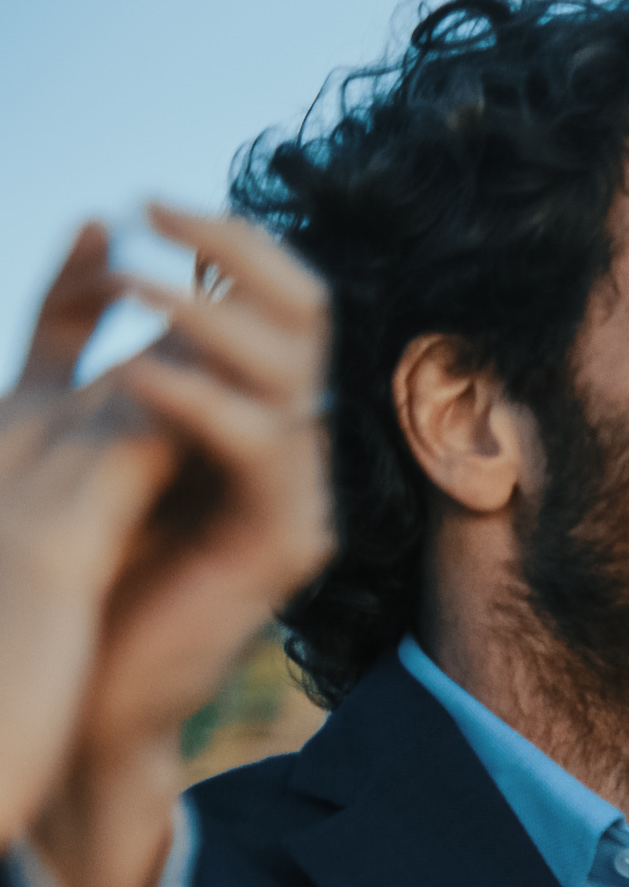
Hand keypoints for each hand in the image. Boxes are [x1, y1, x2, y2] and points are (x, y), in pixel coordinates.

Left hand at [1, 210, 330, 886]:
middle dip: (233, 251)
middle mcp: (289, 442)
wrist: (76, 687)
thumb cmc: (70, 561)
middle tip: (155, 206)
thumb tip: (102, 235)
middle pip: (303, 314)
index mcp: (247, 408)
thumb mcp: (67, 424)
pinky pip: (263, 452)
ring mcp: (296, 493)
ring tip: (135, 281)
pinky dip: (203, 405)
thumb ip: (87, 342)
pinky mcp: (287, 543)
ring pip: (290, 374)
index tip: (145, 200)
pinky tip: (139, 375)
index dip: (224, 242)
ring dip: (209, 318)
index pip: (270, 299)